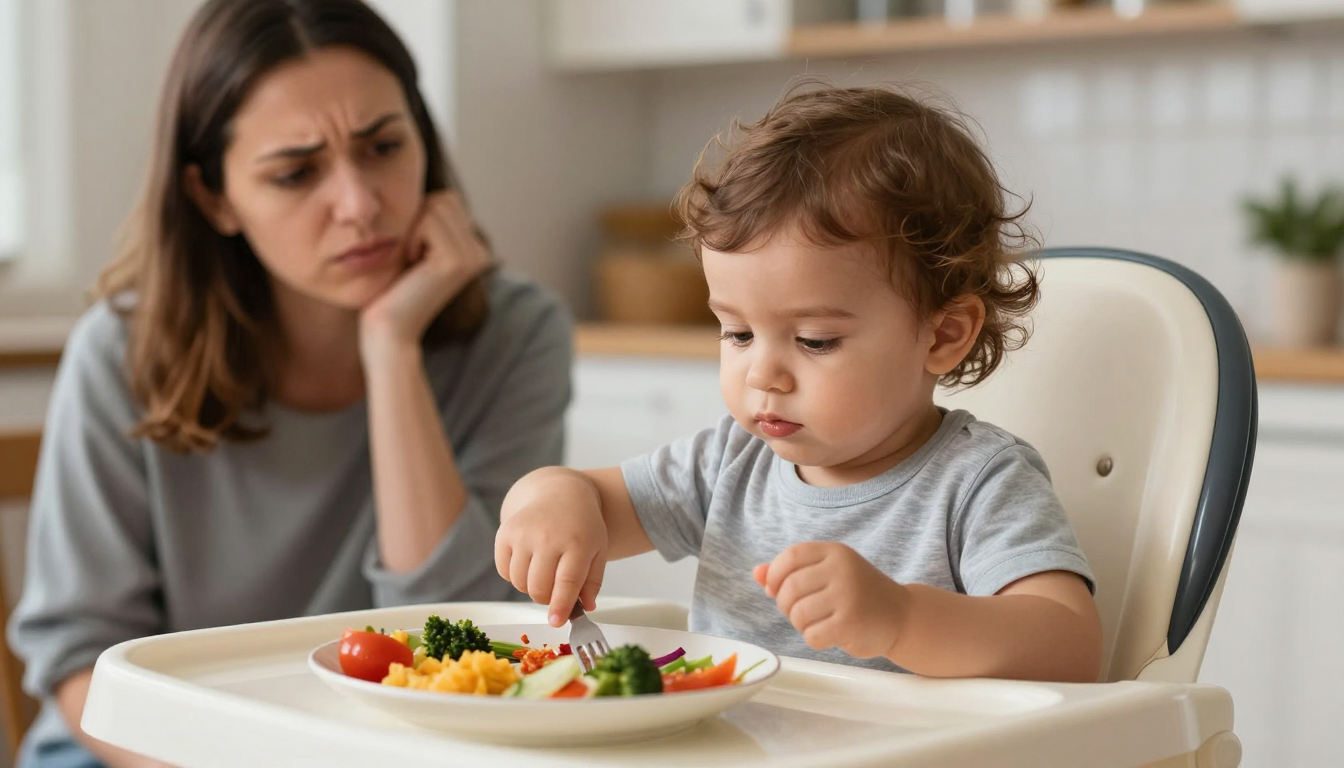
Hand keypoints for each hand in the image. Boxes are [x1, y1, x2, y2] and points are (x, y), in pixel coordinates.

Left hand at [359, 190, 491, 359]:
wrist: (387, 329)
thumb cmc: (390, 288)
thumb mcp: (413, 245)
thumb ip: (427, 219)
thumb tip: (424, 185)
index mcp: (474, 247)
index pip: (447, 199)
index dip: (419, 218)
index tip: (412, 253)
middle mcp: (480, 251)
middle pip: (444, 198)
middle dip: (417, 220)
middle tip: (411, 257)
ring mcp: (473, 256)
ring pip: (436, 205)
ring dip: (412, 229)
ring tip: (411, 262)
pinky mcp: (458, 261)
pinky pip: (428, 220)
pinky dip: (410, 237)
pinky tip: (411, 265)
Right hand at [495, 468, 608, 626]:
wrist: (560, 493)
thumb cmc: (582, 526)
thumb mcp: (598, 550)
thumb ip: (593, 581)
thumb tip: (585, 607)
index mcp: (577, 542)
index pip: (566, 582)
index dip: (560, 606)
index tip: (556, 621)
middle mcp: (548, 536)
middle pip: (539, 588)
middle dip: (546, 598)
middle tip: (554, 591)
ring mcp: (524, 533)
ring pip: (520, 583)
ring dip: (530, 587)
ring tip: (543, 572)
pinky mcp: (505, 533)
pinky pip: (504, 571)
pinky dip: (515, 576)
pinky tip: (528, 562)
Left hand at [754, 542, 908, 659]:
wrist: (901, 616)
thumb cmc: (857, 594)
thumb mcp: (828, 574)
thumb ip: (792, 572)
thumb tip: (756, 573)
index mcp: (835, 552)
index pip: (791, 556)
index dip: (775, 574)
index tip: (774, 589)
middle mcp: (842, 569)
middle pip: (790, 587)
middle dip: (785, 605)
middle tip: (798, 612)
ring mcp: (848, 595)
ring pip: (798, 614)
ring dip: (800, 624)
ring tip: (816, 623)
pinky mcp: (851, 623)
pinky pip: (812, 635)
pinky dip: (814, 639)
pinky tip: (829, 634)